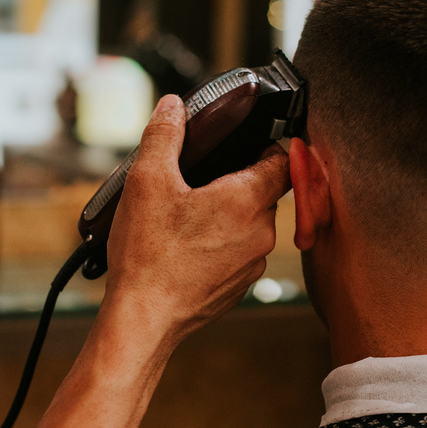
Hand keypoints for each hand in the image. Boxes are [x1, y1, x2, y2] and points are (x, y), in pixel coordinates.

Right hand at [103, 94, 290, 343]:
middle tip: (196, 182)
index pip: (283, 160)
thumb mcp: (147, 181)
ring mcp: (252, 266)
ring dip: (224, 218)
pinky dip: (216, 248)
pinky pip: (235, 256)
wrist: (143, 319)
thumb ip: (164, 136)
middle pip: (263, 193)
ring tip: (182, 220)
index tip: (241, 145)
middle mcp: (261, 233)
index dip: (265, 146)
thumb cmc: (148, 255)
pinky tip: (182, 250)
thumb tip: (173, 107)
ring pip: (248, 226)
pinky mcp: (237, 290)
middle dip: (233, 183)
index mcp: (248, 199)